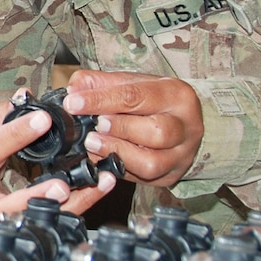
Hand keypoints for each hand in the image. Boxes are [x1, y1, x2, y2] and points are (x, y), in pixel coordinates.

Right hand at [0, 98, 118, 215]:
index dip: (16, 135)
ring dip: (72, 203)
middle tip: (63, 184)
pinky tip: (97, 189)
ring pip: (39, 217)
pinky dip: (79, 204)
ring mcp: (2, 218)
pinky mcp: (22, 224)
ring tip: (98, 183)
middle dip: (39, 195)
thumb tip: (25, 96)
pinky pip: (53, 218)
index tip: (42, 119)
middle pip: (12, 203)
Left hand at [63, 69, 202, 186]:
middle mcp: (186, 126)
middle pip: (155, 131)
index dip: (101, 100)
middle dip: (118, 129)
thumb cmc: (153, 101)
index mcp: (177, 94)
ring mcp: (181, 155)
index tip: (73, 103)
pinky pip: (145, 178)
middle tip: (92, 126)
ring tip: (93, 143)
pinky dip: (120, 168)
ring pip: (151, 161)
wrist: (180, 123)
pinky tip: (102, 158)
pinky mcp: (171, 175)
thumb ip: (101, 82)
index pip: (136, 96)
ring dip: (117, 152)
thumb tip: (74, 88)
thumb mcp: (131, 83)